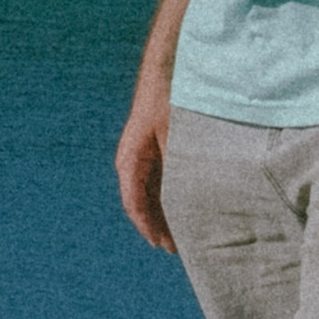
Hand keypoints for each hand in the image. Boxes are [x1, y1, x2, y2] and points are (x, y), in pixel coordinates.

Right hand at [116, 93, 176, 252]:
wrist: (169, 69)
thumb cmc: (169, 100)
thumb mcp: (175, 136)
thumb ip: (177, 167)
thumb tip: (188, 199)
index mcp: (130, 161)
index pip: (135, 204)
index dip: (149, 227)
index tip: (164, 245)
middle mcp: (131, 162)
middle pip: (141, 203)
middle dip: (158, 226)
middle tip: (176, 248)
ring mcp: (141, 157)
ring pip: (150, 194)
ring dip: (164, 213)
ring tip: (182, 234)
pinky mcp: (153, 151)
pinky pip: (157, 182)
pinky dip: (169, 197)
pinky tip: (186, 206)